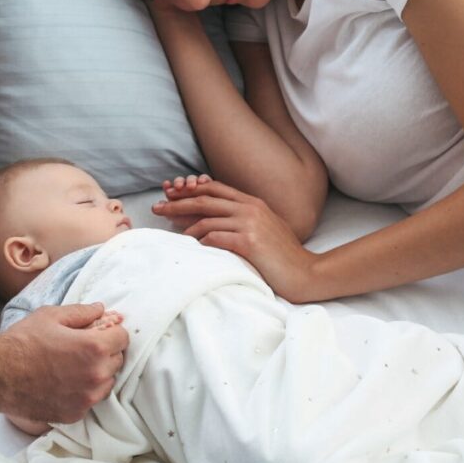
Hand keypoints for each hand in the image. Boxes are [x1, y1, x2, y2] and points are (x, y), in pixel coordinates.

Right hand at [0, 303, 127, 423]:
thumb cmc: (23, 342)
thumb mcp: (51, 316)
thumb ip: (82, 312)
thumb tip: (101, 308)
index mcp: (94, 348)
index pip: (123, 337)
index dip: (111, 331)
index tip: (98, 331)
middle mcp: (96, 375)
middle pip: (117, 360)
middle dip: (105, 351)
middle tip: (82, 347)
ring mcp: (87, 398)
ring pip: (107, 382)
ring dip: (98, 373)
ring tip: (74, 365)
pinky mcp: (76, 414)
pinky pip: (91, 400)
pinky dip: (84, 391)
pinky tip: (65, 382)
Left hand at [152, 179, 320, 302]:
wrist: (306, 272)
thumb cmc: (282, 254)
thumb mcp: (264, 227)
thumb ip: (241, 218)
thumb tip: (209, 220)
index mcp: (253, 202)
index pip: (214, 189)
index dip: (190, 190)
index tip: (171, 194)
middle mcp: (250, 208)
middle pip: (204, 200)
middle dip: (177, 203)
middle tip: (157, 207)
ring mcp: (250, 224)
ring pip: (206, 219)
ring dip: (185, 227)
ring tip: (171, 234)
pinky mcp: (249, 242)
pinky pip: (214, 238)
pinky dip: (200, 242)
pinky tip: (191, 248)